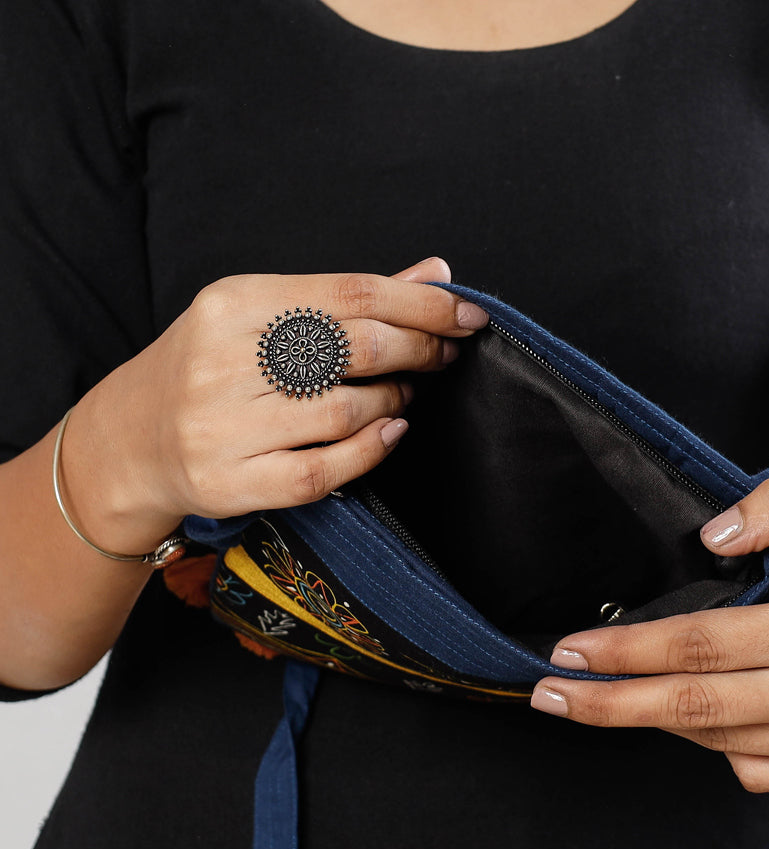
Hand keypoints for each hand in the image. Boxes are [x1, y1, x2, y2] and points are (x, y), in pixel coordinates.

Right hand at [61, 257, 486, 552]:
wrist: (130, 440)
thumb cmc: (211, 369)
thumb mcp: (263, 315)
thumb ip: (349, 298)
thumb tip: (436, 275)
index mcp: (234, 302)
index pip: (351, 293)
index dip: (422, 304)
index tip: (466, 315)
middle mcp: (222, 360)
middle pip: (353, 347)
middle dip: (418, 348)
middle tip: (444, 354)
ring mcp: (223, 426)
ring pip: (343, 410)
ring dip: (393, 399)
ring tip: (404, 393)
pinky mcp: (230, 482)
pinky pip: (324, 470)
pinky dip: (371, 450)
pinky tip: (389, 431)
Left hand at [530, 467, 768, 792]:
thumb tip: (710, 539)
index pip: (704, 646)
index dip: (628, 651)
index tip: (570, 652)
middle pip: (698, 709)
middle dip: (611, 706)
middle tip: (549, 699)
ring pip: (724, 744)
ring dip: (656, 721)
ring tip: (609, 695)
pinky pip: (761, 772)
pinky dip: (716, 746)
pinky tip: (695, 713)